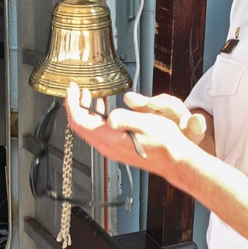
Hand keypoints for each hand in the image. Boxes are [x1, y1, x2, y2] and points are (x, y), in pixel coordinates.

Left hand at [64, 82, 199, 170]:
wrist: (175, 160)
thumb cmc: (164, 142)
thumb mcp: (145, 123)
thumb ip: (125, 119)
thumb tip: (110, 117)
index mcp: (110, 138)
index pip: (79, 121)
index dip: (72, 103)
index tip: (72, 89)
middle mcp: (107, 146)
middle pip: (80, 126)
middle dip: (75, 106)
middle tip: (77, 90)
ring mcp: (111, 149)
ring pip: (89, 129)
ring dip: (85, 112)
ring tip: (88, 96)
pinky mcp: (117, 148)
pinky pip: (98, 133)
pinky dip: (95, 118)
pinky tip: (104, 110)